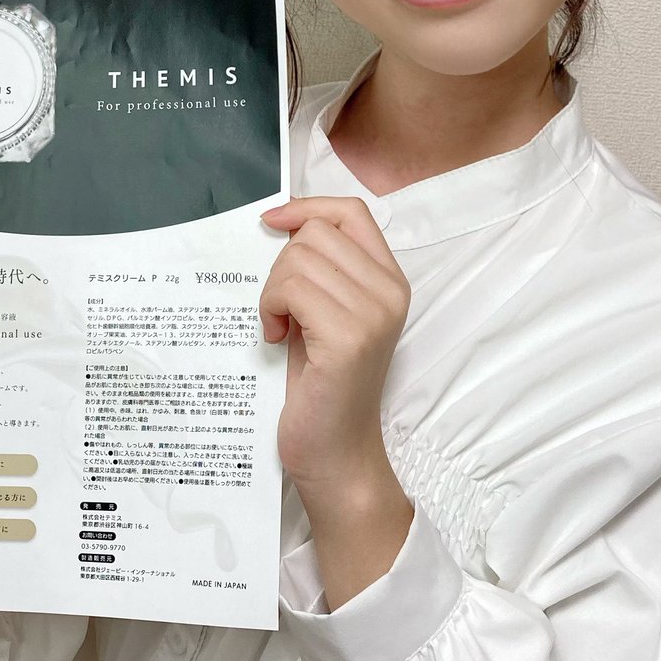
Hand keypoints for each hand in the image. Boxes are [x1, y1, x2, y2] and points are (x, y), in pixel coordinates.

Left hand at [259, 196, 410, 493]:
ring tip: (280, 327)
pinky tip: (276, 338)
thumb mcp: (325, 313)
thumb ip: (320, 269)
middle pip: (315, 234)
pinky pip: (291, 289)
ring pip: (297, 260)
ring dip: (273, 291)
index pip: (351, 211)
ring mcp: (373, 313)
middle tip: (282, 309)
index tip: (272, 222)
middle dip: (281, 266)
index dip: (307, 208)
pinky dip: (271, 309)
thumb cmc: (322, 384)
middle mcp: (390, 291)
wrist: (335, 453)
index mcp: (390, 281)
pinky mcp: (348, 336)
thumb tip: (281, 222)